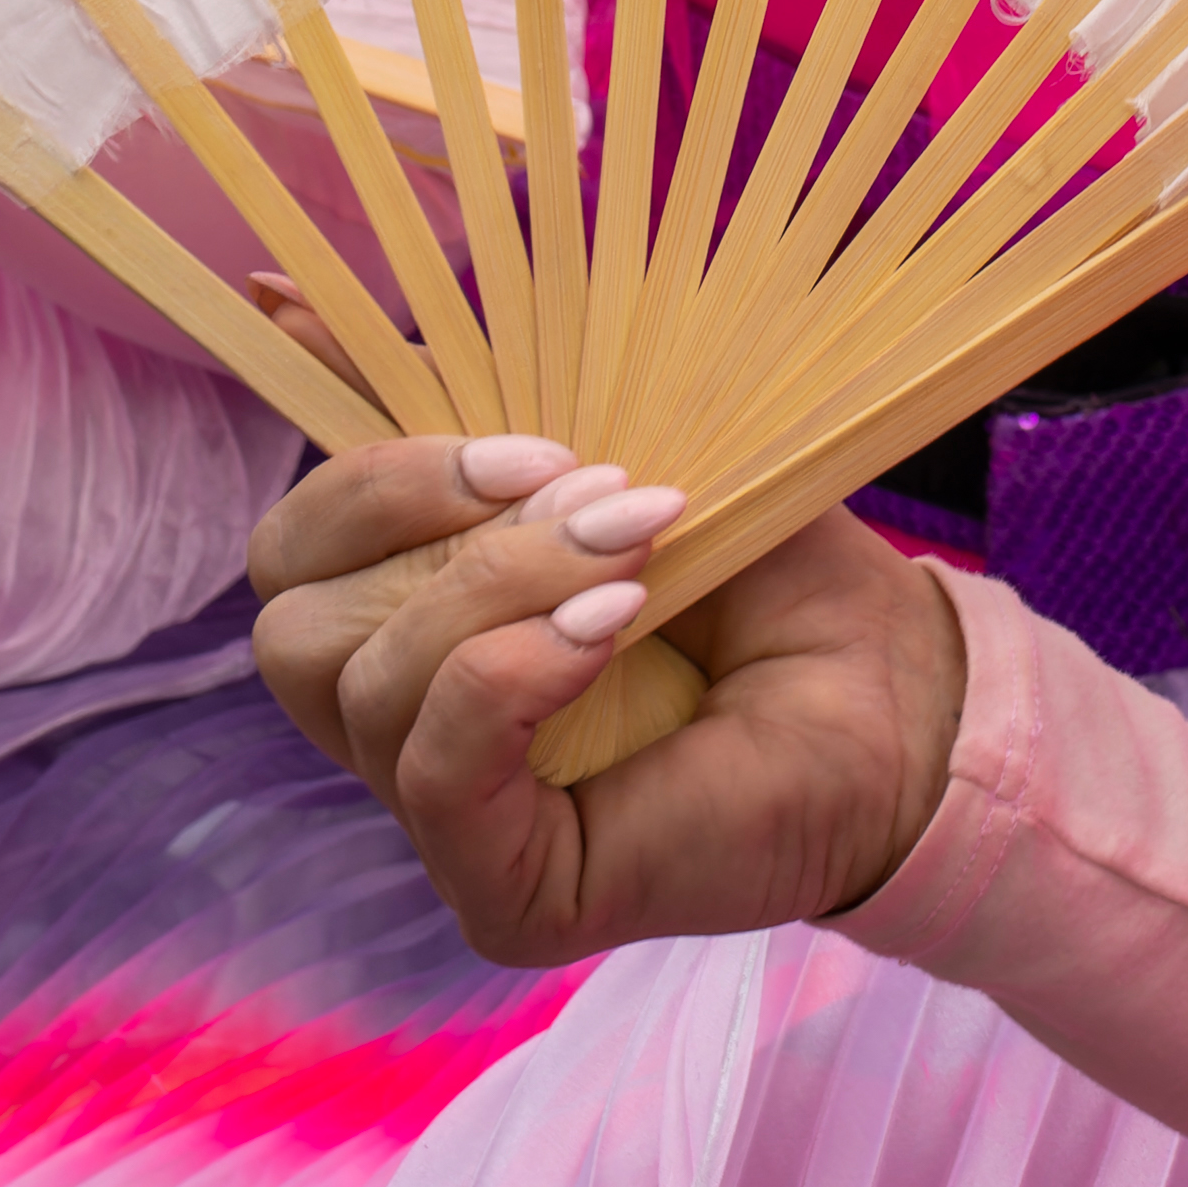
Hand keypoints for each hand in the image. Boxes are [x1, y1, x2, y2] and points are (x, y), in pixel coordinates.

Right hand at [247, 434, 967, 969]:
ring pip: (362, 686)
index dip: (374, 477)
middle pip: (293, 622)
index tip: (532, 442)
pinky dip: (511, 675)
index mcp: (418, 617)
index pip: (295, 551)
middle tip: (592, 494)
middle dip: (431, 526)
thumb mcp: (619, 447)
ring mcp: (450, 815)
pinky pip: (432, 771)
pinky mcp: (505, 890)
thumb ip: (473, 388)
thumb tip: (286, 296)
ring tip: (634, 561)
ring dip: (501, 586)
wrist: (901, 685)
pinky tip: (610, 628)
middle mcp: (410, 724)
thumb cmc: (773, 572)